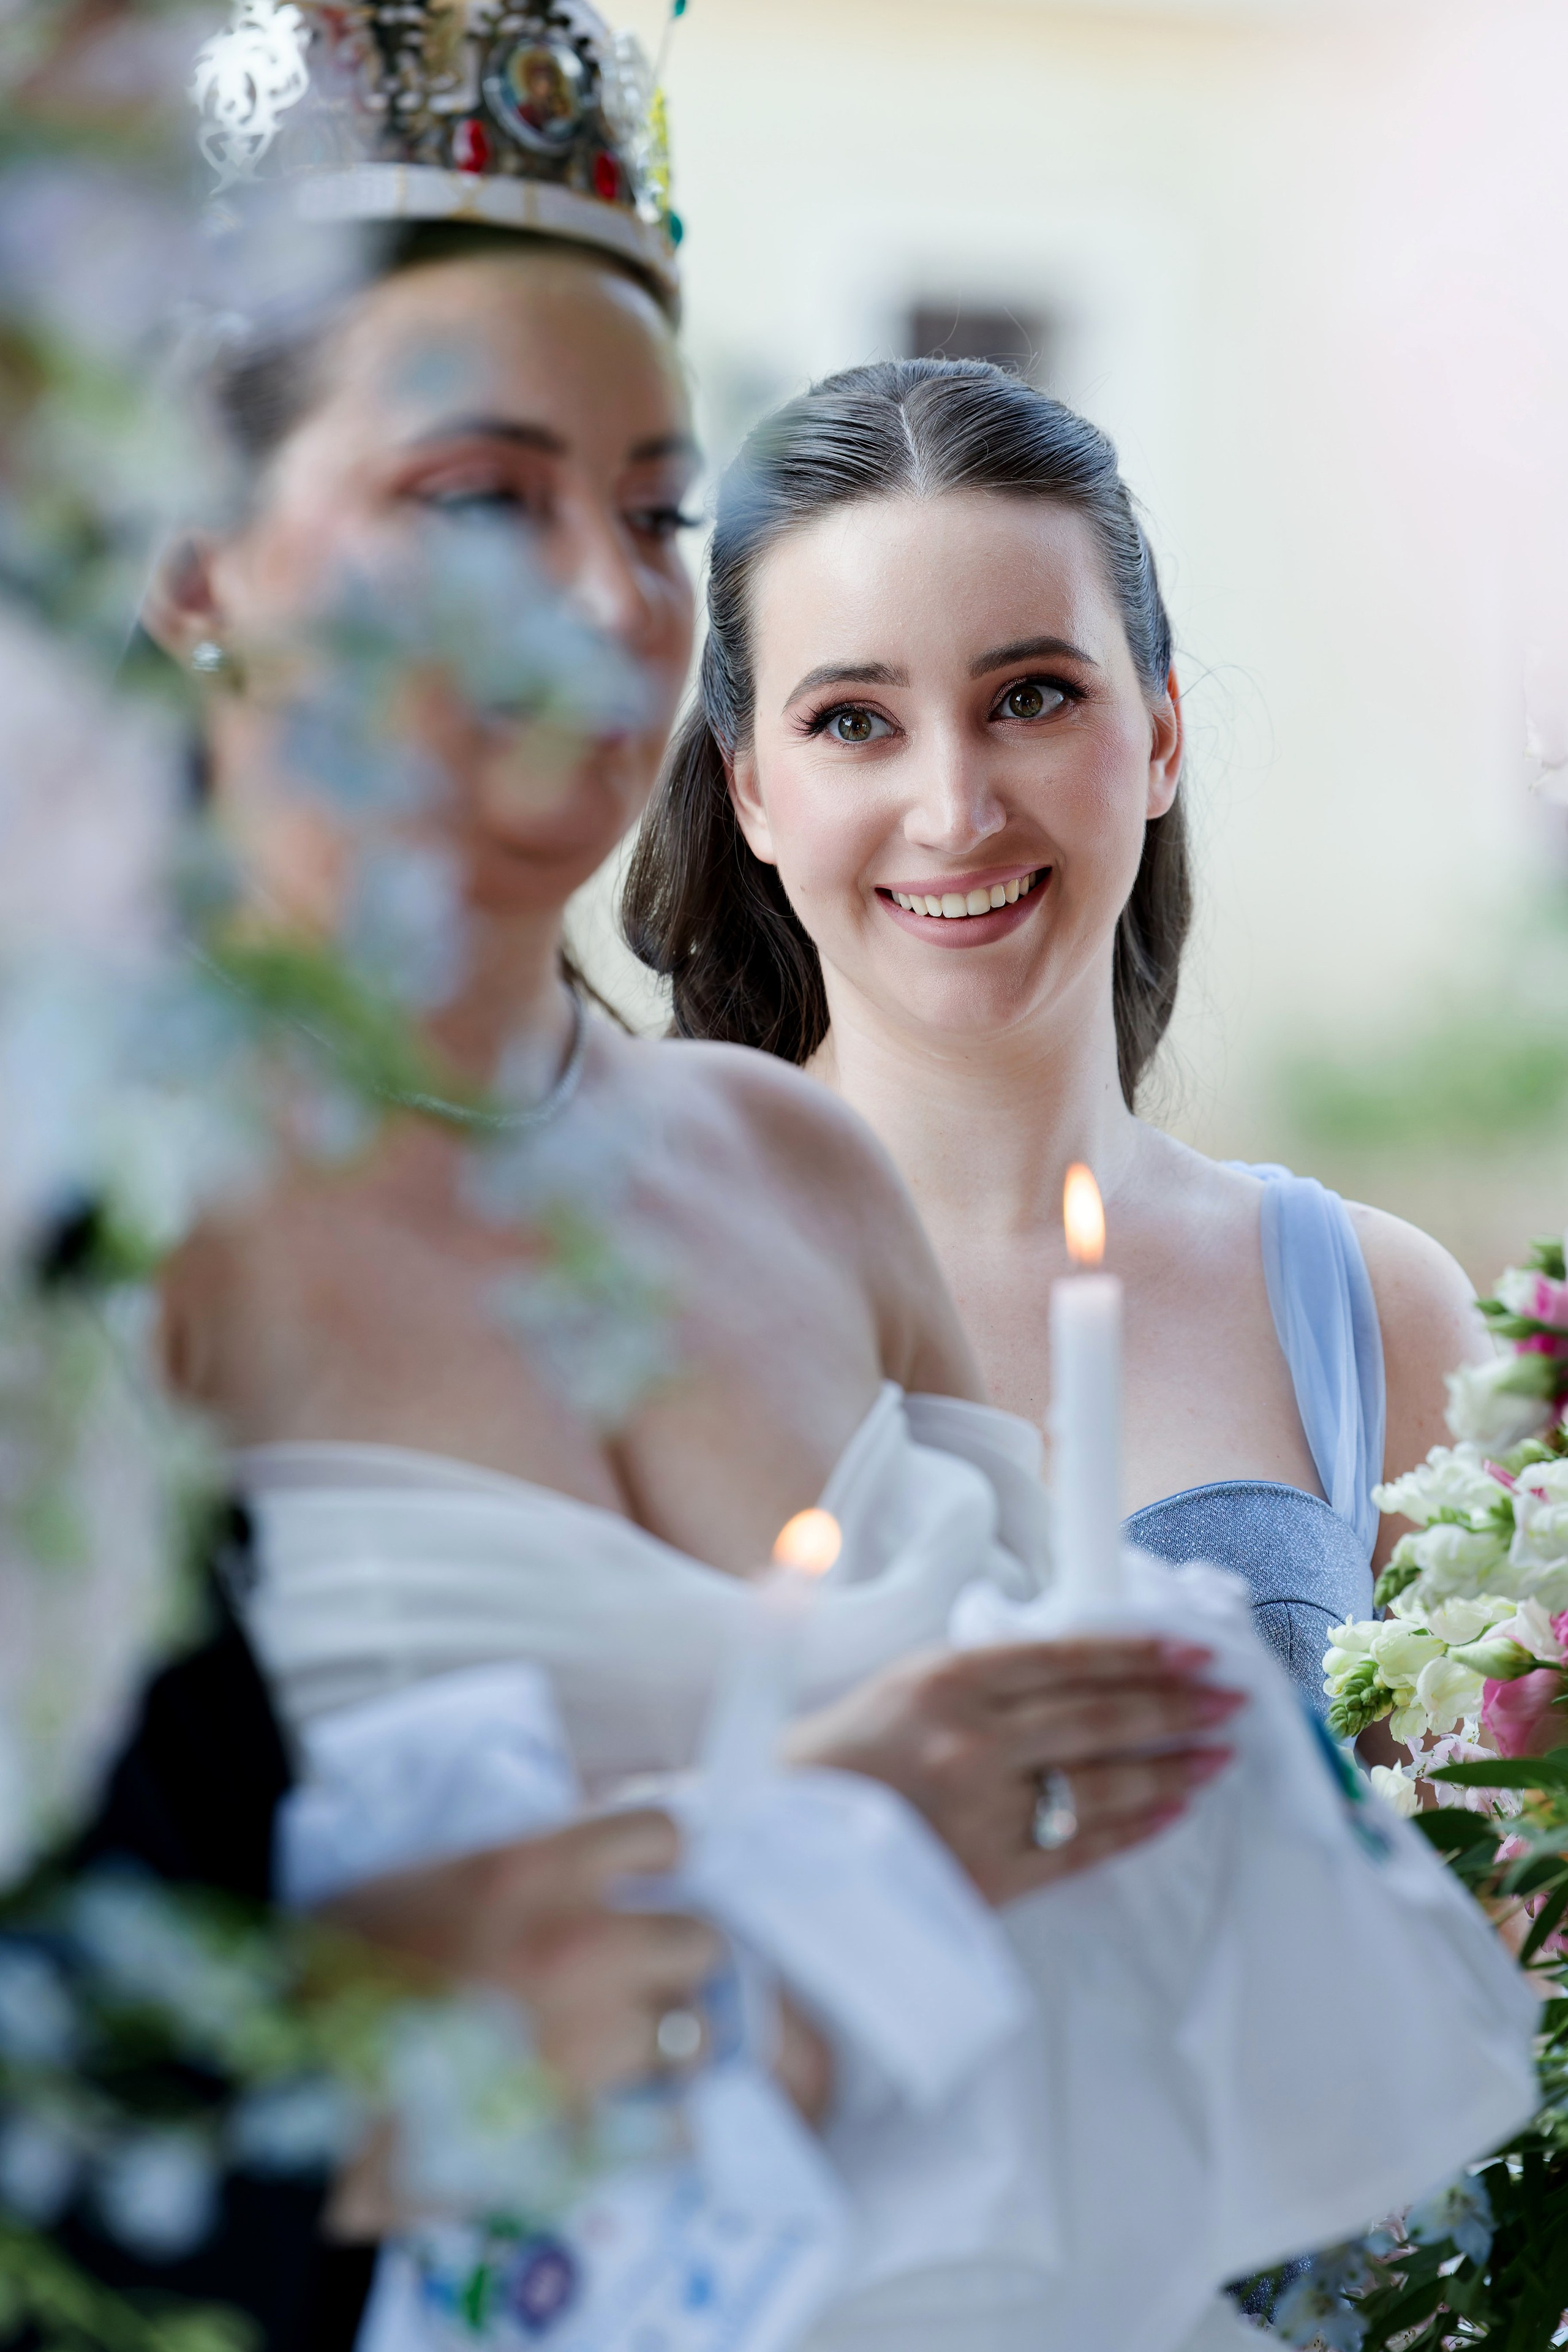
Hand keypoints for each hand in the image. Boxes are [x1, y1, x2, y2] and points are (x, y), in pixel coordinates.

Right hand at [320, 1809, 721, 2103]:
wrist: (285, 2089)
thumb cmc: (328, 1977)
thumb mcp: (414, 1880)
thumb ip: (504, 1870)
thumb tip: (566, 1862)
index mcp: (537, 1868)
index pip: (661, 1831)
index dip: (657, 1858)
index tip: (641, 1878)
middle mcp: (583, 1942)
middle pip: (700, 1937)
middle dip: (674, 1955)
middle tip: (637, 1972)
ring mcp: (590, 2036)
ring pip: (694, 2033)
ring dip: (667, 2039)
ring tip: (625, 2051)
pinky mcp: (581, 2125)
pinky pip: (668, 2124)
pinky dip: (656, 2124)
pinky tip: (621, 2121)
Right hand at [785, 1638, 1243, 1904]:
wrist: (778, 1844)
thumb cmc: (837, 1757)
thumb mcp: (901, 1685)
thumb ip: (980, 1676)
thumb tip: (1076, 1668)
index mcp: (945, 1680)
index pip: (1068, 1658)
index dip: (1141, 1654)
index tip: (1196, 1650)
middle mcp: (971, 1741)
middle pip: (1098, 1717)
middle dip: (1175, 1706)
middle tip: (1229, 1699)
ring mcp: (983, 1811)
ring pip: (1100, 1783)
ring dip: (1169, 1767)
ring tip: (1214, 1755)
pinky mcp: (989, 1874)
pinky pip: (1079, 1848)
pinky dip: (1131, 1827)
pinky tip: (1169, 1812)